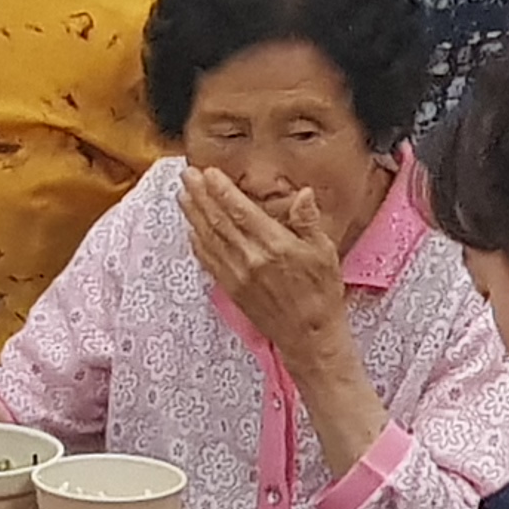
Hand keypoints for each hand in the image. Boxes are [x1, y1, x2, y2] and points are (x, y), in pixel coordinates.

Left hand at [179, 162, 348, 358]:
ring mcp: (238, 275)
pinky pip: (209, 262)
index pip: (242, 212)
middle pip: (219, 221)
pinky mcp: (232, 289)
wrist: (309, 335)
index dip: (222, 191)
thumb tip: (303, 193)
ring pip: (209, 239)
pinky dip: (197, 244)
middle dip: (200, 196)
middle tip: (187, 175)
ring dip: (194, 216)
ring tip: (182, 195)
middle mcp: (252, 259)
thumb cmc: (321, 292)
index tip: (209, 173)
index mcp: (275, 246)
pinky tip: (191, 230)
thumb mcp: (325, 252)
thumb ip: (309, 221)